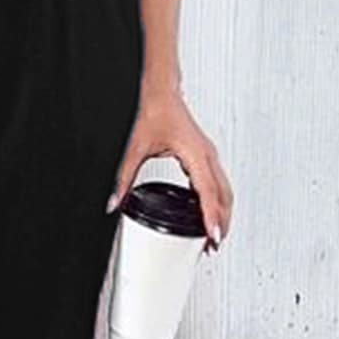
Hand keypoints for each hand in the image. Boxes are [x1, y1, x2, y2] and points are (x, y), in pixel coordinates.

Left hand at [106, 84, 233, 248]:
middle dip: (222, 222)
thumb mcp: (136, 148)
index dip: (212, 217)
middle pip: (223, 196)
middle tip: (213, 245)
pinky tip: (207, 214)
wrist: (162, 92)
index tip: (214, 236)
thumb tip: (114, 202)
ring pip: (224, 191)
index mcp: (195, 154)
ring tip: (213, 235)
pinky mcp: (205, 156)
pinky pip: (217, 183)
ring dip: (222, 213)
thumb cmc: (155, 112)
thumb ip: (124, 178)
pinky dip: (216, 201)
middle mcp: (207, 155)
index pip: (208, 193)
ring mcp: (209, 156)